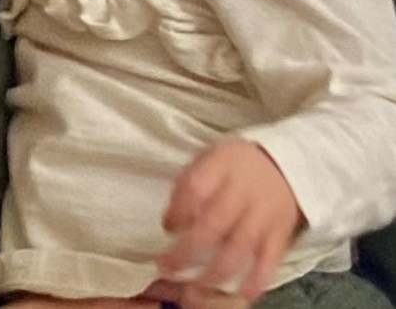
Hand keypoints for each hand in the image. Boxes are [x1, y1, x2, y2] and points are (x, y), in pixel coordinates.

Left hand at [159, 139, 301, 301]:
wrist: (284, 165)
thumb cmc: (235, 164)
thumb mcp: (209, 156)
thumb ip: (189, 182)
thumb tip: (171, 218)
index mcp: (222, 165)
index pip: (196, 188)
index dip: (179, 210)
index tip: (166, 227)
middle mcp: (244, 191)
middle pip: (214, 224)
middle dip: (187, 250)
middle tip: (167, 268)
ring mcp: (264, 215)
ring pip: (239, 248)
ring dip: (214, 273)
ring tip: (194, 290)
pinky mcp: (280, 235)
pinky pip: (268, 262)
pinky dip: (255, 282)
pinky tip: (239, 297)